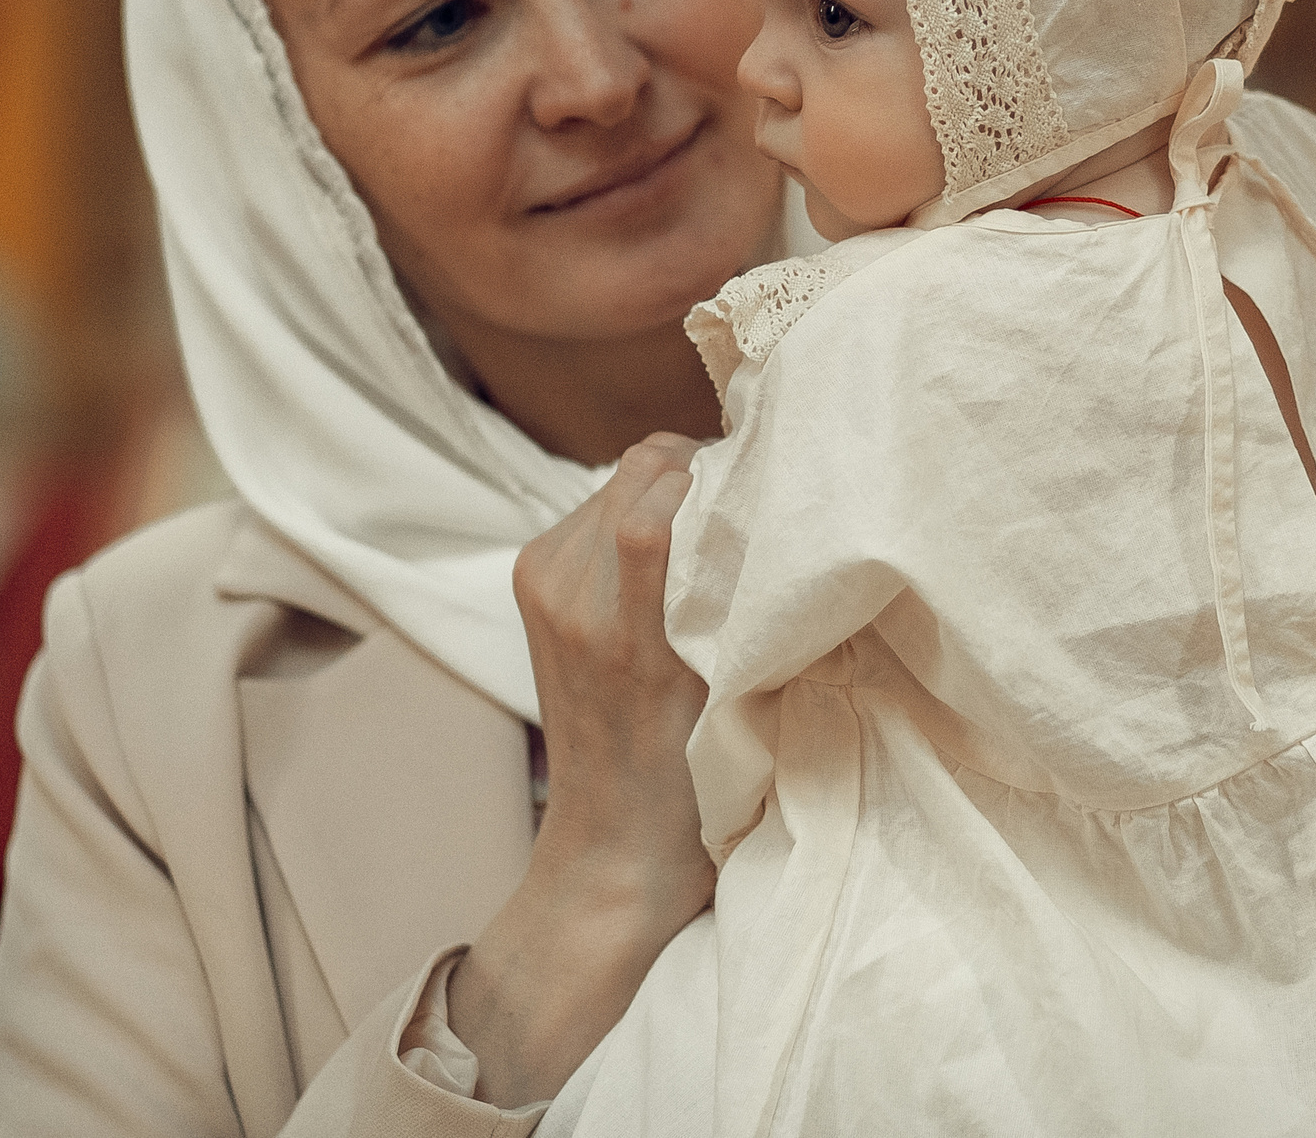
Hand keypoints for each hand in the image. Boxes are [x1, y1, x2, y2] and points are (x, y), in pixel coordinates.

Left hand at [447, 435, 712, 1104]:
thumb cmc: (694, 791)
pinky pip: (597, 504)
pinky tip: (676, 551)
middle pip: (642, 467)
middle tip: (756, 505)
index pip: (655, 499)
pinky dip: (642, 506)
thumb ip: (745, 607)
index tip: (776, 491)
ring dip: (673, 487)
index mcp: (620, 634)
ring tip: (720, 531)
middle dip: (704, 472)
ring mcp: (541, 584)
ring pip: (622, 476)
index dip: (724, 477)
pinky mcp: (533, 579)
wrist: (610, 848)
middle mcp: (567, 599)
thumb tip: (782, 513)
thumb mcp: (739, 699)